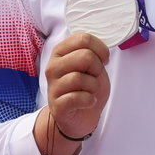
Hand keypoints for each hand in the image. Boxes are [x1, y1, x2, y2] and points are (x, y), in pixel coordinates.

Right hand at [38, 33, 111, 154]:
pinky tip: (88, 101)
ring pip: (80, 78)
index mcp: (61, 52)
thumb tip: (102, 50)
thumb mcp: (94, 65)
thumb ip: (94, 52)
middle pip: (85, 56)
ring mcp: (52, 86)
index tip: (102, 60)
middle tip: (94, 77)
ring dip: (93, 86)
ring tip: (90, 90)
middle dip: (98, 68)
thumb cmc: (87, 87)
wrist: (81, 115)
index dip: (101, 49)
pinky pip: (77, 98)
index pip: (83, 39)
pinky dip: (89, 100)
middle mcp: (53, 66)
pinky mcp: (57, 105)